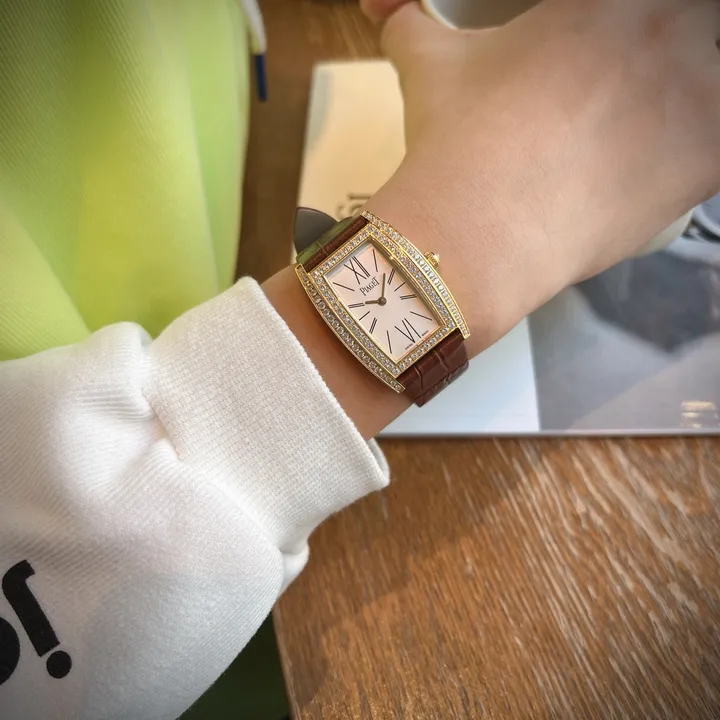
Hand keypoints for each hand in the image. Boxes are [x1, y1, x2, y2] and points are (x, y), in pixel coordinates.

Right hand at [361, 0, 719, 328]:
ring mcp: (696, 94)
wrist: (468, 238)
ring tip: (637, 128)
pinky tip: (657, 165)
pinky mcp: (706, 162)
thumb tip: (392, 10)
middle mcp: (666, 30)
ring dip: (685, 94)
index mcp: (602, 1)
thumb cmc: (453, 146)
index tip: (598, 51)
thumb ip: (416, 23)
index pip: (635, 10)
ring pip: (710, 77)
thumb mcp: (427, 69)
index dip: (616, 29)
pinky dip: (700, 151)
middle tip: (617, 88)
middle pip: (683, 30)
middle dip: (656, 49)